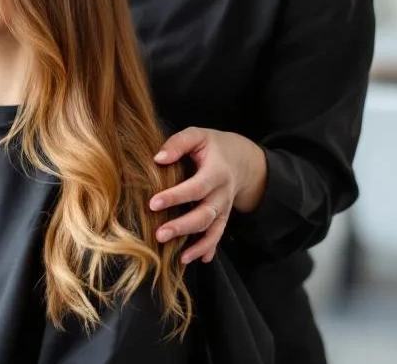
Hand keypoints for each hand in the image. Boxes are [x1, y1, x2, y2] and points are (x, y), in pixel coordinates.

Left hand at [149, 127, 267, 263]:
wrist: (243, 160)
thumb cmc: (213, 146)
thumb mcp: (198, 136)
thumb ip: (179, 143)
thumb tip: (158, 158)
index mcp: (216, 172)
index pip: (196, 187)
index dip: (175, 196)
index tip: (153, 203)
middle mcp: (222, 194)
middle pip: (205, 214)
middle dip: (183, 227)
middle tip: (160, 235)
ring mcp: (224, 208)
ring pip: (213, 230)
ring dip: (197, 245)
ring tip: (180, 258)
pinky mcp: (223, 217)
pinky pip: (218, 236)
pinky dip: (210, 249)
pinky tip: (200, 260)